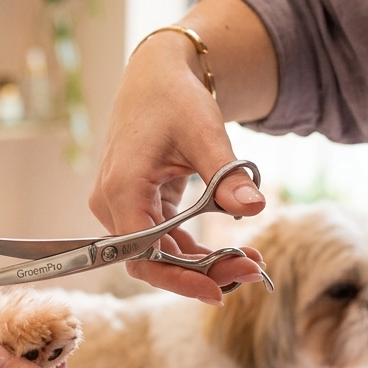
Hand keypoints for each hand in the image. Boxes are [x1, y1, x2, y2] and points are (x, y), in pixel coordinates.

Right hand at [90, 0, 278, 302]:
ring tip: (250, 262)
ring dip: (202, 264)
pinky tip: (232, 252)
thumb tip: (254, 208)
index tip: (220, 291)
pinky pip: (162, 241)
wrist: (156, 76)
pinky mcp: (136, 206)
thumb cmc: (174, 98)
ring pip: (158, 255)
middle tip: (252, 270)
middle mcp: (112, 204)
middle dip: (200, 273)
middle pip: (150, 261)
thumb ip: (226, 175)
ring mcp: (122, 207)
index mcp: (121, 189)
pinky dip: (194, 250)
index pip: (142, 255)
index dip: (179, 278)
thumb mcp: (204, 133)